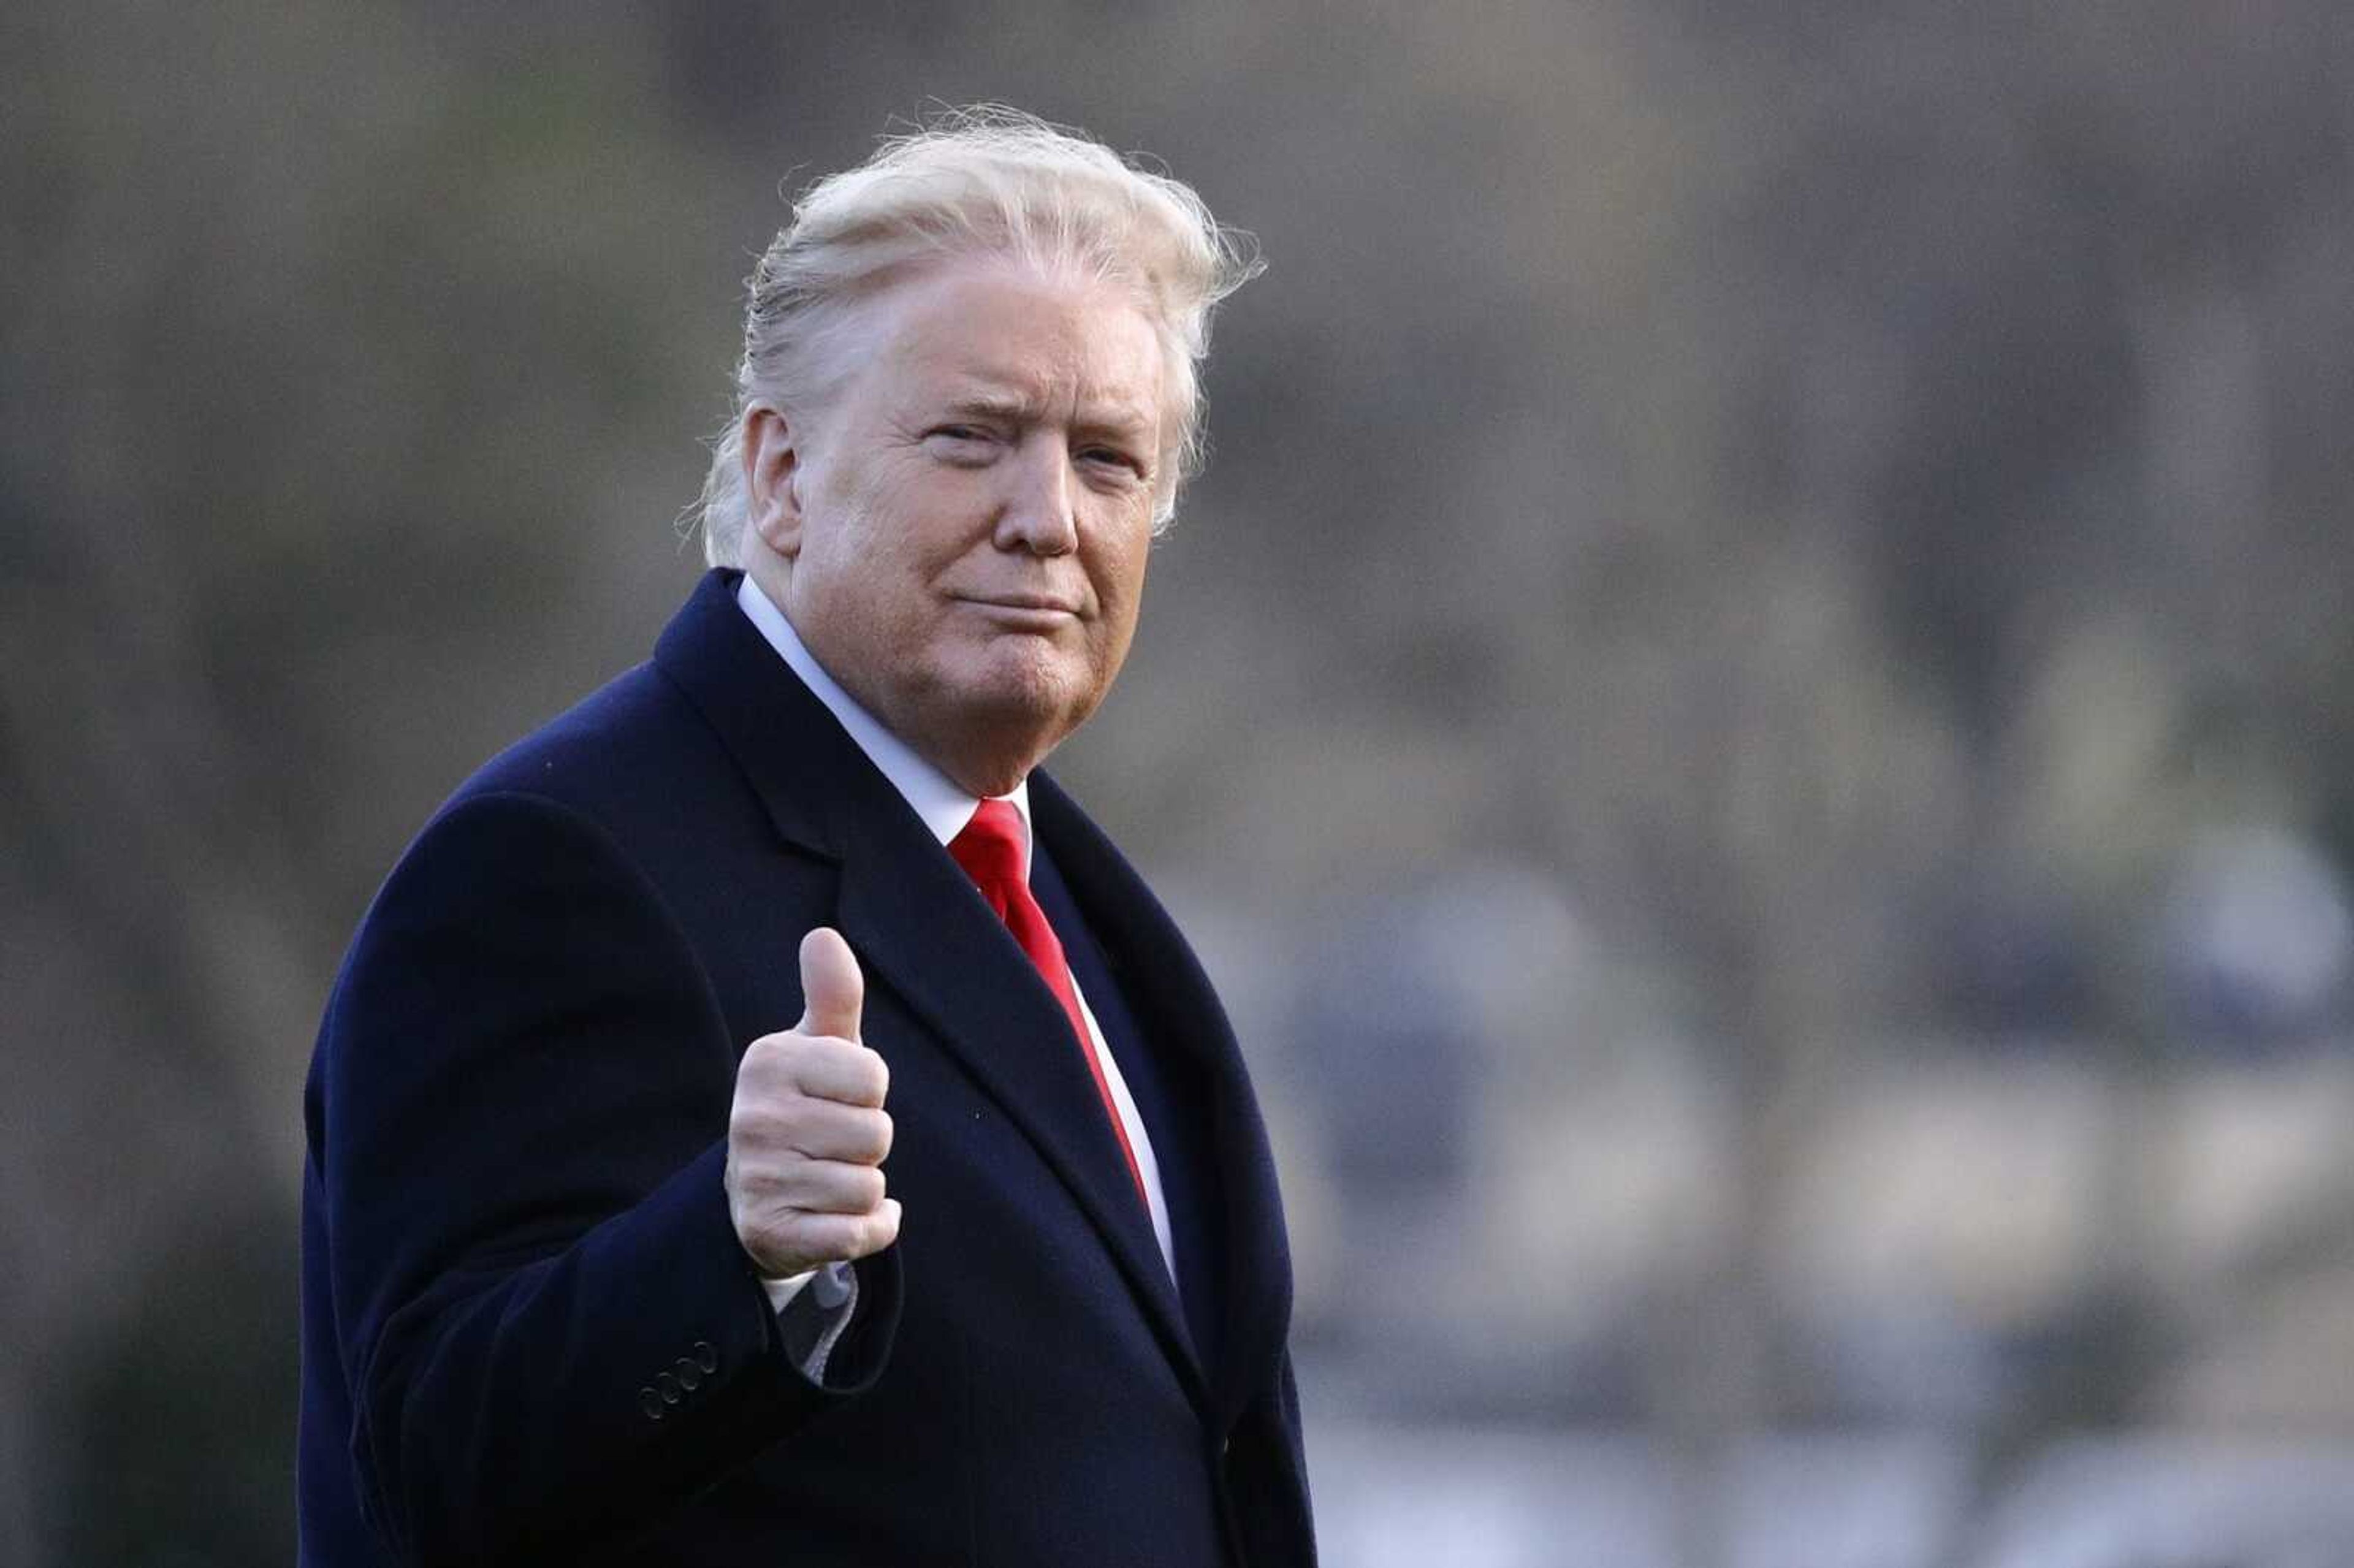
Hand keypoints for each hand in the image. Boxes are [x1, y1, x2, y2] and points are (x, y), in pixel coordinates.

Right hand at [725, 927, 901, 1277]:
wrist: (755, 1196)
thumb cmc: (805, 1106)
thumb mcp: (818, 1048)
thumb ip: (831, 996)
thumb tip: (823, 936)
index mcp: (767, 1062)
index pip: (873, 1076)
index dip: (868, 1091)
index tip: (836, 1097)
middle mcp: (753, 1118)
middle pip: (877, 1133)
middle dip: (868, 1143)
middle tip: (830, 1144)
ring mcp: (760, 1179)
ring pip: (869, 1185)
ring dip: (863, 1187)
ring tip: (826, 1177)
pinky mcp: (773, 1234)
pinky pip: (860, 1233)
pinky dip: (870, 1228)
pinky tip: (839, 1217)